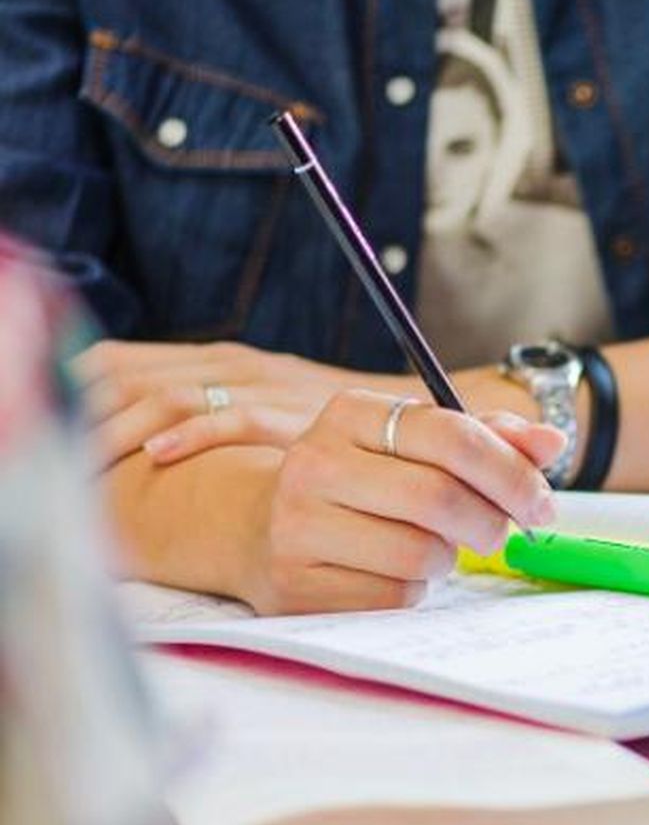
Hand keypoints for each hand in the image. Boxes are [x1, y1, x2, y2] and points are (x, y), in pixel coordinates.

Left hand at [73, 340, 409, 466]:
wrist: (425, 420)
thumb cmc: (342, 430)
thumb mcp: (271, 411)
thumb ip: (220, 415)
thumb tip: (149, 445)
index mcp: (218, 361)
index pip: (119, 362)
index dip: (73, 389)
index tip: (47, 425)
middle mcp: (233, 364)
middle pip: (128, 374)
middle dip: (79, 412)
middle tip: (50, 453)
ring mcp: (262, 384)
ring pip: (168, 393)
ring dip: (119, 428)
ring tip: (85, 463)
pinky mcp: (293, 411)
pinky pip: (232, 417)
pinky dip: (191, 433)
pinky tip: (160, 454)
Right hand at [231, 389, 563, 613]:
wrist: (258, 526)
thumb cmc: (364, 481)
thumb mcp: (417, 445)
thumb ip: (489, 439)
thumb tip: (553, 442)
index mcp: (351, 414)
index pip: (453, 436)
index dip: (513, 473)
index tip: (542, 504)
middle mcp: (314, 462)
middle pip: (439, 498)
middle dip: (489, 522)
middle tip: (498, 532)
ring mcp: (297, 526)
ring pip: (418, 554)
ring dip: (446, 558)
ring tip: (430, 547)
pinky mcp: (296, 585)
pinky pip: (393, 597)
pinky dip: (414, 591)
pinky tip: (394, 573)